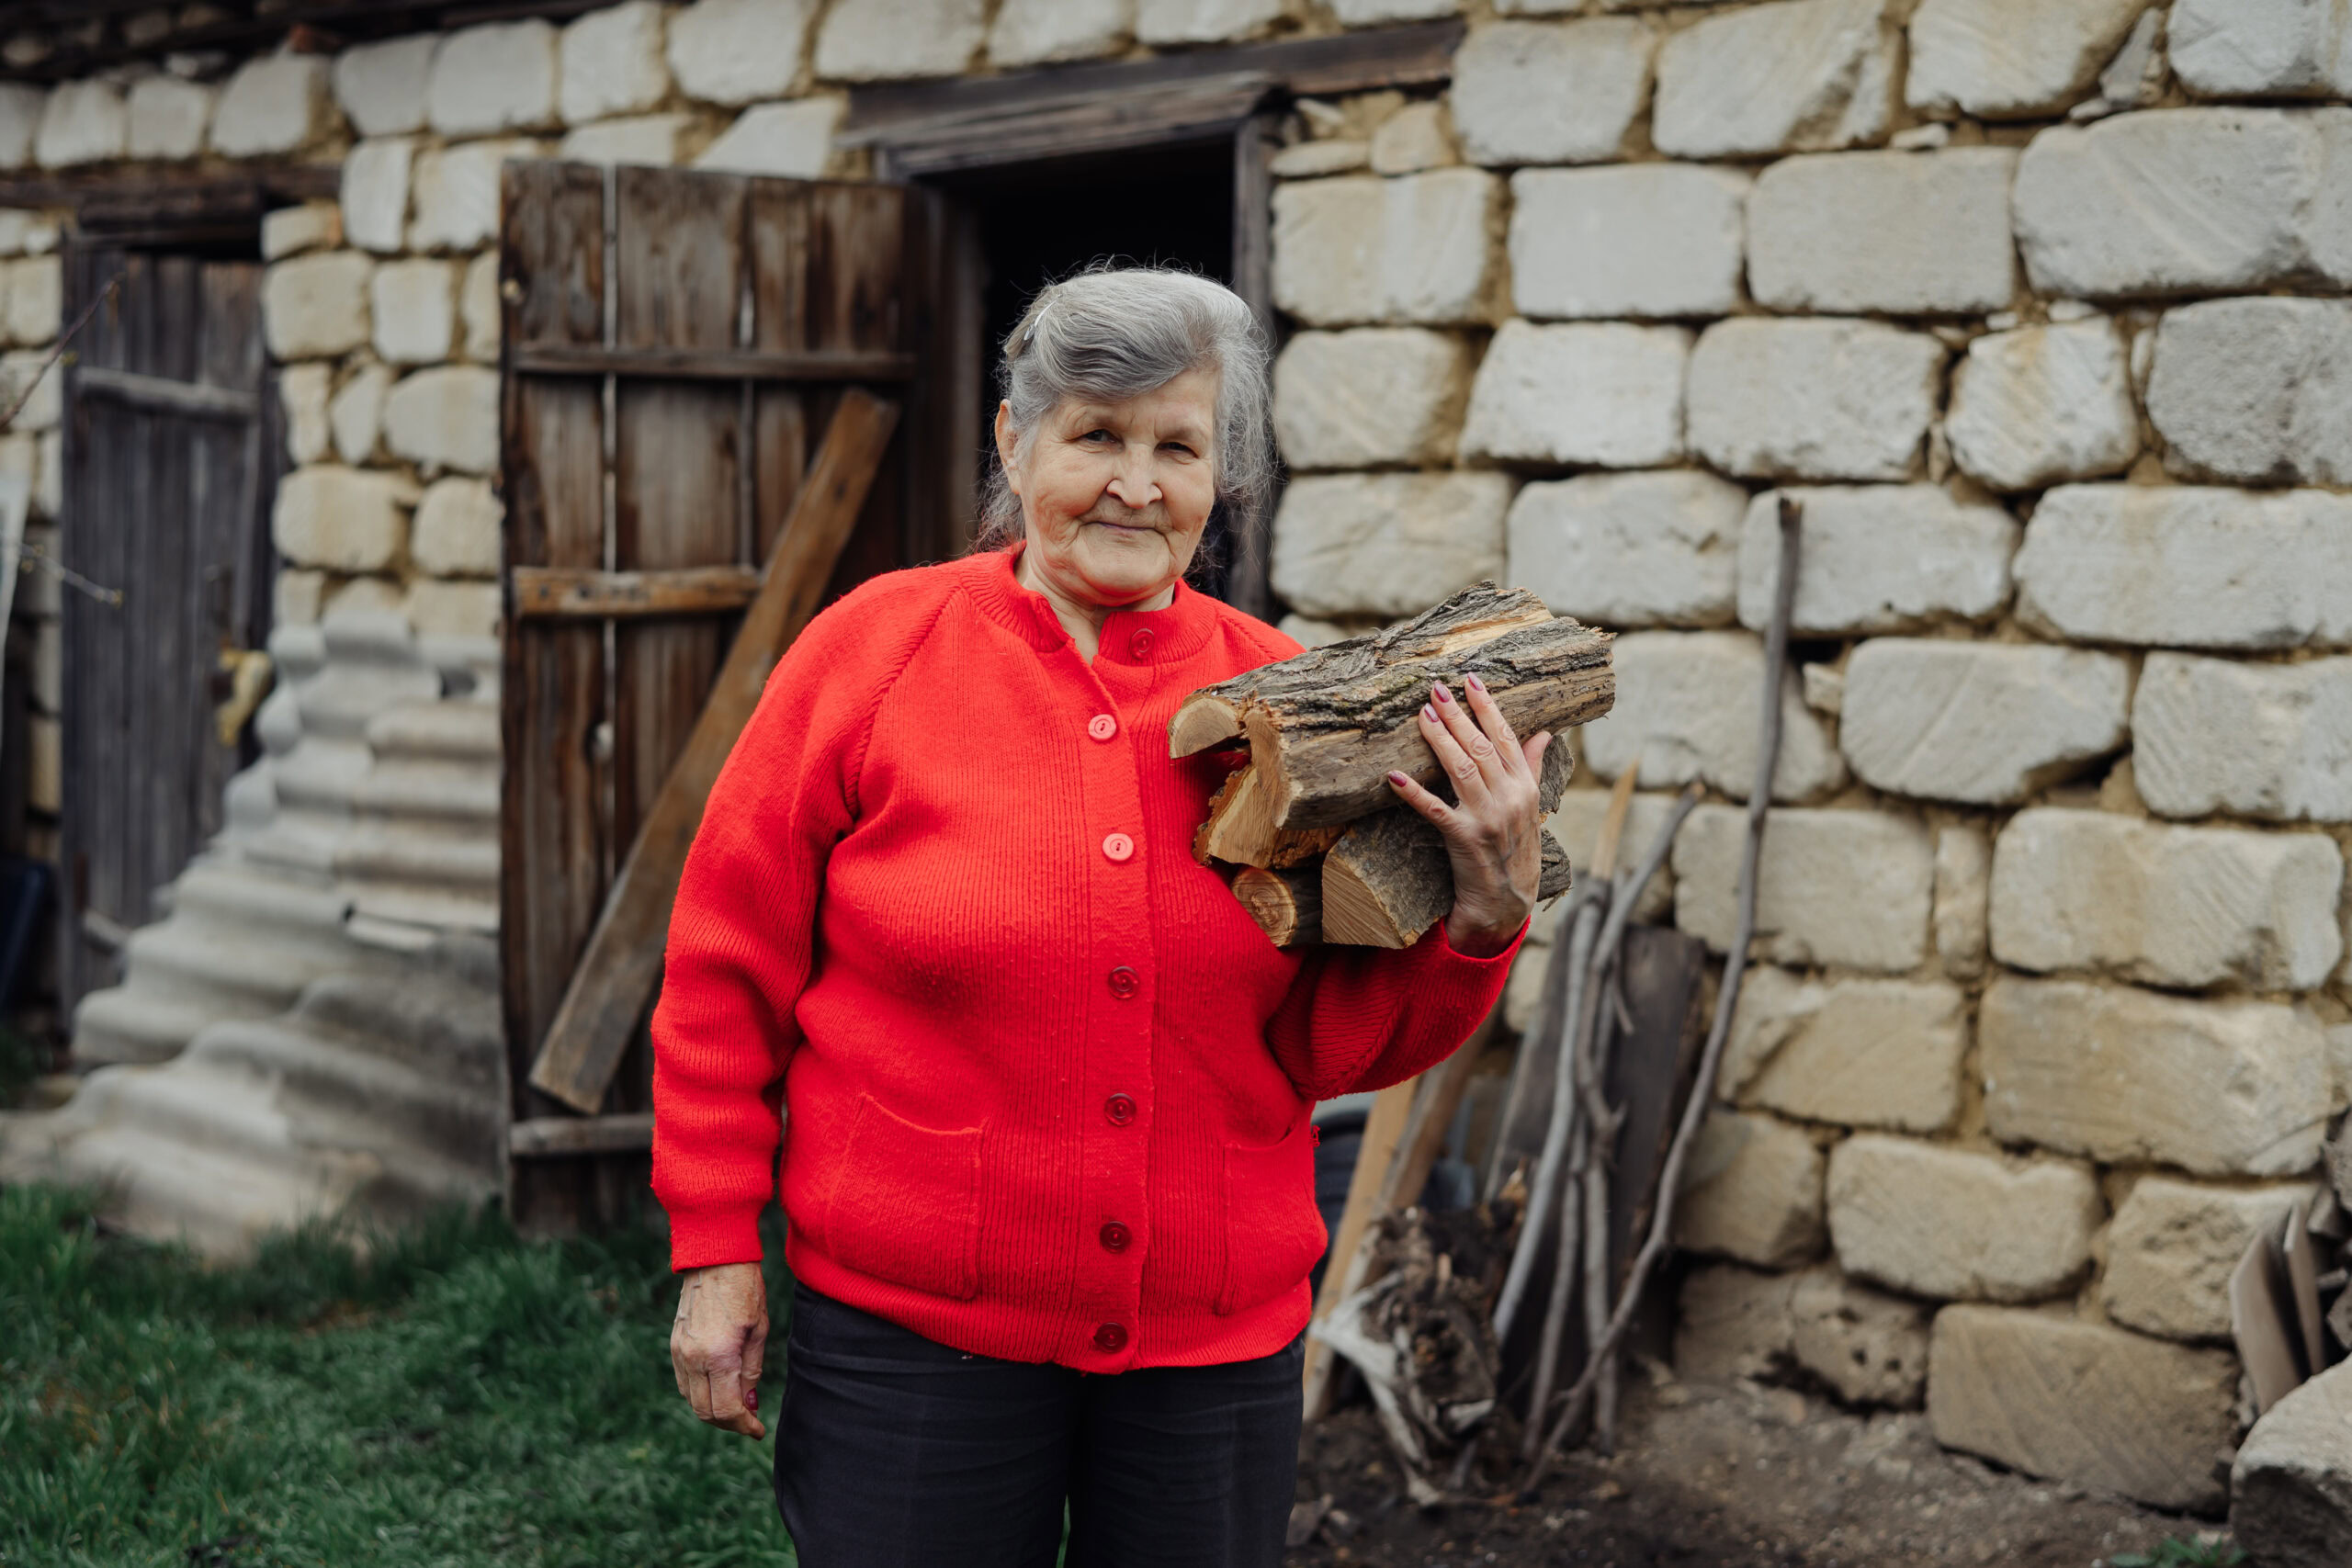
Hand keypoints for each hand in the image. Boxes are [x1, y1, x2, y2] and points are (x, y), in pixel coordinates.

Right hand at [671, 1261, 768, 1438]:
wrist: (714, 1258)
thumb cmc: (744, 1288)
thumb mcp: (758, 1329)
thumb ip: (752, 1370)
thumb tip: (749, 1404)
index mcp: (719, 1355)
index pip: (727, 1409)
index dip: (744, 1426)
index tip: (759, 1430)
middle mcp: (693, 1358)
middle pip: (706, 1412)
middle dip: (729, 1423)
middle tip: (749, 1422)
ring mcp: (679, 1352)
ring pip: (691, 1401)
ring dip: (713, 1411)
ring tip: (736, 1406)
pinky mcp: (674, 1345)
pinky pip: (684, 1383)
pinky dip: (700, 1394)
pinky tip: (718, 1389)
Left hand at [1386, 677, 1551, 958]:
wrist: (1506, 901)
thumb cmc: (1515, 849)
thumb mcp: (1530, 806)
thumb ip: (1532, 767)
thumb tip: (1544, 732)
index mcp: (1525, 786)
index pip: (1505, 737)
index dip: (1487, 707)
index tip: (1470, 680)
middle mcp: (1509, 799)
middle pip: (1480, 747)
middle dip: (1458, 715)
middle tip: (1436, 690)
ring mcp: (1487, 819)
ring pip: (1460, 769)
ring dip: (1439, 740)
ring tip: (1423, 714)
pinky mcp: (1463, 839)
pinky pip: (1434, 811)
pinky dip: (1413, 793)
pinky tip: (1394, 777)